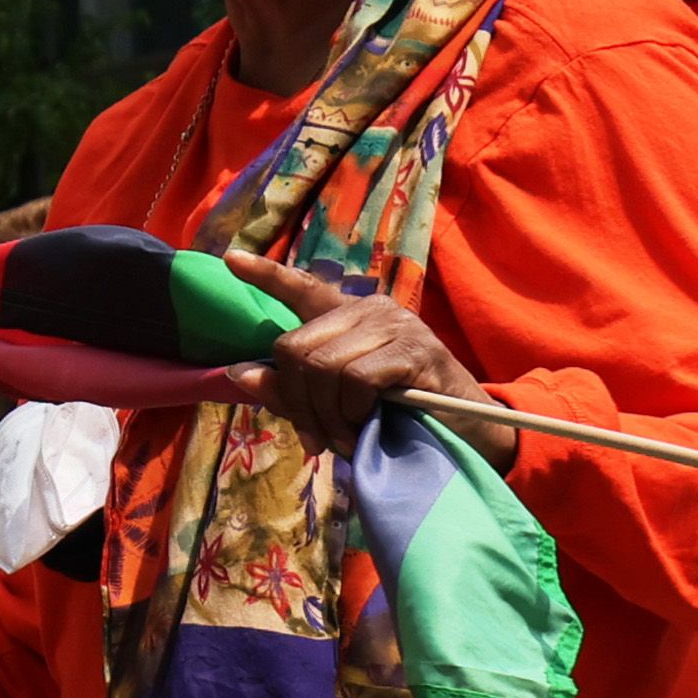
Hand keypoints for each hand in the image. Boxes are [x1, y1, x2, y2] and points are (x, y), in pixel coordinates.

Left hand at [224, 254, 500, 459]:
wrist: (466, 431)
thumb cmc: (397, 416)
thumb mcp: (335, 405)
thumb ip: (291, 389)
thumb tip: (239, 373)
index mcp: (348, 318)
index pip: (303, 289)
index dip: (267, 275)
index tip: (231, 259)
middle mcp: (369, 309)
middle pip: (295, 349)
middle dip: (296, 403)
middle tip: (317, 437)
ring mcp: (394, 324)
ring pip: (321, 366)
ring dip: (325, 415)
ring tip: (344, 438)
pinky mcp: (413, 349)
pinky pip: (356, 378)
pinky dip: (352, 410)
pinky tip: (366, 424)